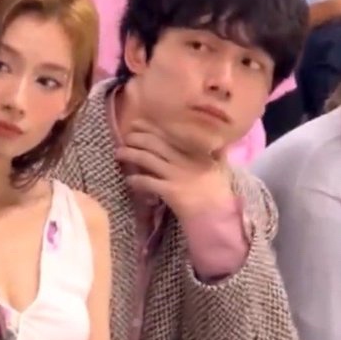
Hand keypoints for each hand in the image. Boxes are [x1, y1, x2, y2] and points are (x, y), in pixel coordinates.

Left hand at [115, 121, 233, 220]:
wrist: (219, 216)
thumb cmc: (219, 192)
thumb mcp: (221, 168)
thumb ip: (218, 153)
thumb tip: (219, 141)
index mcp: (196, 152)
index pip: (169, 134)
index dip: (150, 128)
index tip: (137, 123)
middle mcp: (185, 160)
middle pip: (155, 144)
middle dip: (137, 138)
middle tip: (125, 136)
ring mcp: (177, 176)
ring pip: (148, 159)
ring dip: (130, 154)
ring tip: (118, 153)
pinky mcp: (171, 192)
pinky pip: (148, 183)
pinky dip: (136, 180)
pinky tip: (129, 180)